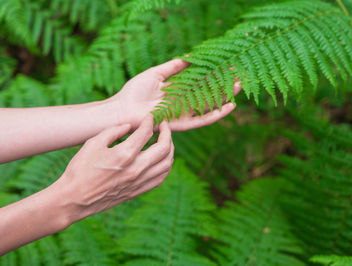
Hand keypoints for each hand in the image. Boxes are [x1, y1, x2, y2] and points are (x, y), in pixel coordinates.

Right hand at [52, 115, 172, 222]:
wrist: (74, 199)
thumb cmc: (80, 169)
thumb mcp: (93, 143)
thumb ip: (113, 131)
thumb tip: (129, 126)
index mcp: (124, 155)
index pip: (146, 133)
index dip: (150, 121)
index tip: (150, 116)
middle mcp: (136, 169)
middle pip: (164, 148)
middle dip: (167, 133)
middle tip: (164, 125)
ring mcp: (138, 182)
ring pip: (166, 164)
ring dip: (170, 150)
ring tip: (165, 141)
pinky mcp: (137, 191)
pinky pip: (160, 178)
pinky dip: (165, 166)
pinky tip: (161, 160)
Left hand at [110, 59, 241, 131]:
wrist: (122, 110)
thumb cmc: (135, 91)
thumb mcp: (156, 74)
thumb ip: (174, 67)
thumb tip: (190, 56)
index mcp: (178, 90)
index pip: (200, 81)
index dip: (213, 74)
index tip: (226, 65)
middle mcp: (183, 102)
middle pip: (208, 93)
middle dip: (223, 85)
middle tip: (239, 75)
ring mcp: (184, 113)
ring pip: (209, 105)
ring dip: (224, 97)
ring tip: (239, 86)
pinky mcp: (181, 124)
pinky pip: (202, 119)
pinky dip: (216, 114)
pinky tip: (230, 106)